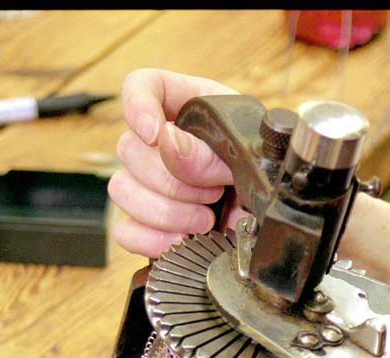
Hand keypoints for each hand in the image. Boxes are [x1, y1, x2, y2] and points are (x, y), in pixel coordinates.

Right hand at [109, 69, 246, 257]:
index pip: (139, 87)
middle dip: (175, 178)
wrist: (267, 208)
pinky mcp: (141, 220)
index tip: (154, 133)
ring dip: (167, 211)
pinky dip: (152, 238)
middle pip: (128, 149)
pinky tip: (182, 238)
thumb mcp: (246, 147)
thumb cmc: (258, 167)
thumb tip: (169, 145)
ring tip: (206, 219)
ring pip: (123, 189)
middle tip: (214, 191)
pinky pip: (125, 230)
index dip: (138, 107)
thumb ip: (211, 145)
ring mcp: (142, 182)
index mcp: (182, 105)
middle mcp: (154, 141)